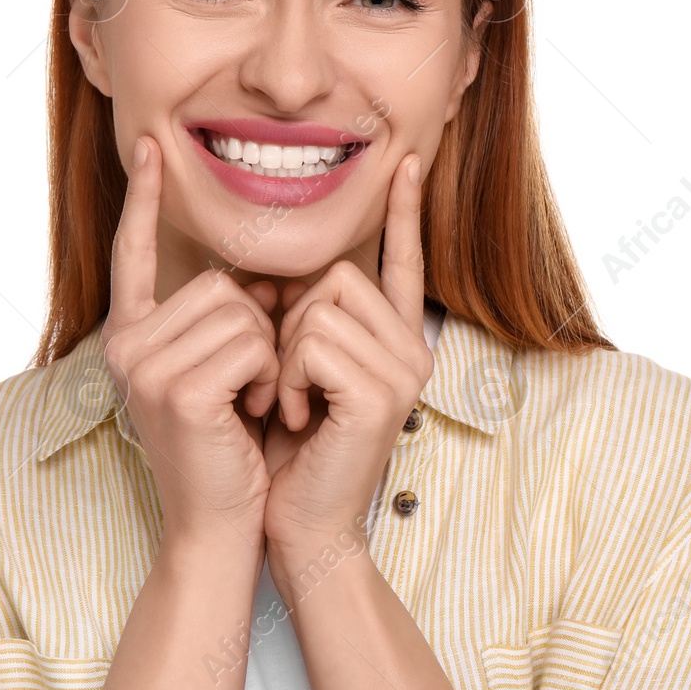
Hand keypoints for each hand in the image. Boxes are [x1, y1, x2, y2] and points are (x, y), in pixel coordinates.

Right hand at [101, 135, 282, 548]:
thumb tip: (255, 277)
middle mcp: (125, 345)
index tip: (151, 147)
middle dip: (257, 327)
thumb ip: (225, 319)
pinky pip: (252, 342)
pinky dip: (270, 374)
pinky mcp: (176, 389)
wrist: (220, 526)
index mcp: (130, 336)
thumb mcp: (223, 370)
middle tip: (251, 385)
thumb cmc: (231, 448)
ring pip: (239, 308)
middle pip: (217, 281)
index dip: (143, 199)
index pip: (134, 253)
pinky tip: (255, 413)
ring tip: (252, 401)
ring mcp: (143, 367)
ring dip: (267, 353)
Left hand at [255, 153, 434, 555]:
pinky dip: (286, 380)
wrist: (298, 527)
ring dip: (282, 355)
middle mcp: (411, 350)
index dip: (405, 212)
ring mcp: (403, 372)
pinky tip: (293, 418)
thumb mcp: (292, 373)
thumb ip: (302, 322)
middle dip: (289, 322)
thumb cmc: (286, 453)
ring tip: (287, 404)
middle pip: (336, 275)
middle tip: (284, 383)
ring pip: (320, 306)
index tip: (411, 162)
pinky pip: (312, 344)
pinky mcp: (381, 396)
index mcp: (392, 340)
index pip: (402, 260)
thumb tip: (280, 280)